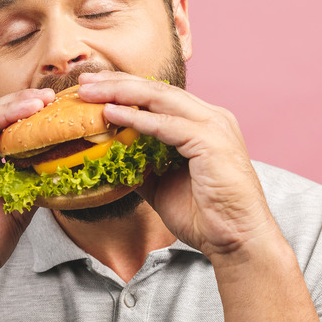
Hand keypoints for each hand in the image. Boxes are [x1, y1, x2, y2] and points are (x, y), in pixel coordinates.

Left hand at [77, 72, 277, 259]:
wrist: (236, 241)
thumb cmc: (205, 216)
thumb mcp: (162, 185)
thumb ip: (140, 165)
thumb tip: (108, 158)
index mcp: (203, 123)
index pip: (158, 96)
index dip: (123, 87)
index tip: (92, 87)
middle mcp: (211, 117)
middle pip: (157, 89)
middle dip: (117, 82)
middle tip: (84, 80)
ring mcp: (214, 126)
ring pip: (160, 99)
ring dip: (121, 93)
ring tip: (90, 92)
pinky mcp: (212, 141)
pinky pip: (167, 125)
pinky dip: (137, 118)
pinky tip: (112, 114)